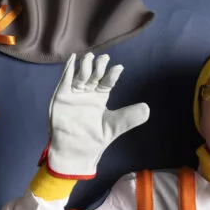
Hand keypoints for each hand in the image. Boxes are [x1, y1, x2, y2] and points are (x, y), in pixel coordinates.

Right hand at [42, 53, 150, 178]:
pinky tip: (73, 58)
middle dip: (99, 66)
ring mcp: (74, 93)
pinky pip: (65, 80)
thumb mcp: (114, 127)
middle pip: (94, 75)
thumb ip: (129, 118)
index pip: (107, 82)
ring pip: (80, 75)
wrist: (75, 152)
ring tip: (90, 57)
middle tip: (104, 59)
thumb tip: (147, 109)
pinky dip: (68, 69)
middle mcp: (88, 92)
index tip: (119, 68)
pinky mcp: (62, 96)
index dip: (112, 75)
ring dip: (85, 65)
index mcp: (100, 98)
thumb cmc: (94, 140)